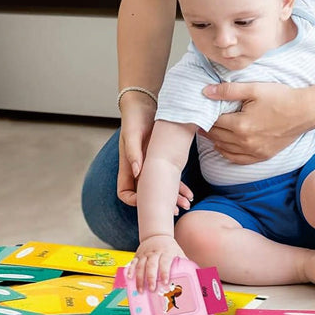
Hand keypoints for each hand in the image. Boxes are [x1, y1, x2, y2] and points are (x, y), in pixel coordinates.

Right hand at [117, 97, 192, 212]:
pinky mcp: (161, 160)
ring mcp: (150, 166)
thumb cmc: (135, 118)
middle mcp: (137, 169)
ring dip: (173, 197)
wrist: (145, 104)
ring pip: (160, 188)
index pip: (125, 193)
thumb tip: (136, 171)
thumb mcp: (133, 133)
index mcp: (126, 166)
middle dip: (160, 203)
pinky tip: (189, 192)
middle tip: (176, 210)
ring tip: (187, 203)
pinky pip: (169, 178)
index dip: (135, 201)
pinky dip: (178, 186)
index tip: (148, 202)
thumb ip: (133, 152)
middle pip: (146, 195)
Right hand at [129, 235, 185, 291]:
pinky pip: (133, 262)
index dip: (164, 271)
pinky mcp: (138, 255)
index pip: (165, 261)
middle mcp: (155, 252)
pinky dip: (131, 270)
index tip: (165, 281)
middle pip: (151, 264)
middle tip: (151, 289)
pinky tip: (130, 278)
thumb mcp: (178, 252)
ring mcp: (145, 254)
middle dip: (151, 277)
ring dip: (140, 278)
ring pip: (141, 265)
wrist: (157, 235)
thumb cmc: (170, 248)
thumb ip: (183, 263)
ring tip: (140, 290)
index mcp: (166, 252)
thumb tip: (195, 275)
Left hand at [200, 81, 306, 163]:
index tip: (200, 111)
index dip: (205, 116)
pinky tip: (222, 147)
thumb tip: (205, 92)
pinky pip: (238, 159)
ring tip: (208, 131)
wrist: (305, 111)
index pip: (214, 122)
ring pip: (225, 149)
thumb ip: (228, 90)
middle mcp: (245, 142)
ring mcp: (254, 151)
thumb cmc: (281, 97)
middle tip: (200, 120)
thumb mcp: (254, 89)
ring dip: (214, 140)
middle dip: (207, 128)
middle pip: (217, 136)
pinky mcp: (262, 156)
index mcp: (241, 125)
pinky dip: (227, 154)